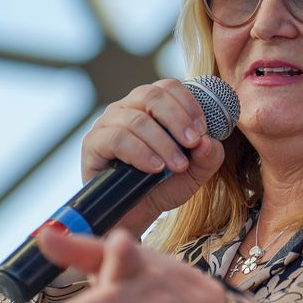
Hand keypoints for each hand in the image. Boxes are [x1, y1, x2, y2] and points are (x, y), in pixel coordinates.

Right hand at [83, 78, 225, 236]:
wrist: (135, 215)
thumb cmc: (162, 186)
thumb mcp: (194, 175)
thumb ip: (208, 158)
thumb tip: (209, 142)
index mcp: (151, 107)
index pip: (168, 87)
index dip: (188, 104)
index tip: (202, 130)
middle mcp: (128, 108)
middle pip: (151, 95)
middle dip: (177, 119)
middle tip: (192, 143)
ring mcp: (108, 124)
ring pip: (136, 119)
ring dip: (162, 143)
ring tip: (177, 166)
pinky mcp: (93, 144)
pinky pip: (116, 138)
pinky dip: (140, 152)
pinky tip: (155, 168)